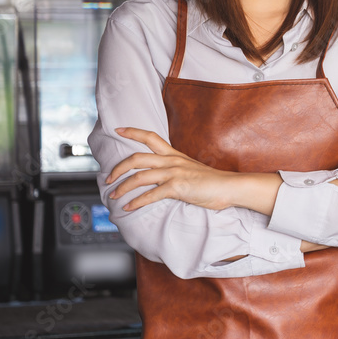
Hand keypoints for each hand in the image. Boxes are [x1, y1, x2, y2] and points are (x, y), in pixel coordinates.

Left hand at [107, 127, 250, 211]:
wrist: (229, 186)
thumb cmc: (212, 181)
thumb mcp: (191, 169)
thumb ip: (175, 170)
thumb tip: (160, 178)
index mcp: (174, 155)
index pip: (151, 137)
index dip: (133, 132)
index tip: (118, 130)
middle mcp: (172, 161)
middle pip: (137, 158)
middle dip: (118, 168)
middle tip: (108, 179)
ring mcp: (174, 173)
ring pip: (140, 177)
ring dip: (123, 187)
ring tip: (113, 196)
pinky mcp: (178, 187)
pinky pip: (151, 194)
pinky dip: (137, 202)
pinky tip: (129, 208)